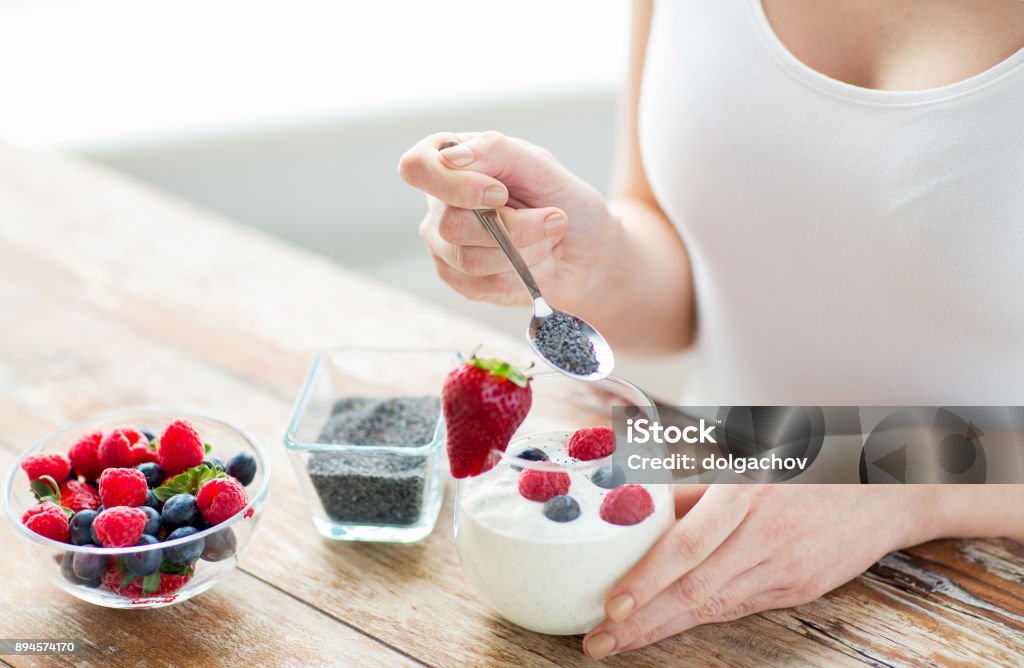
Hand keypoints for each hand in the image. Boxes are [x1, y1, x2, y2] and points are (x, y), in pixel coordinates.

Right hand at [397, 131, 619, 309]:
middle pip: (450, 224)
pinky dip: (520, 274)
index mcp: (450, 161)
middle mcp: (439, 203)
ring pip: (468, 259)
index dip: (456, 185)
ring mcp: (444, 245)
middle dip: (513, 228)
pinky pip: (481, 285)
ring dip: (523, 251)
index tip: (501, 193)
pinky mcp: (459, 280)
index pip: (417, 168)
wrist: (588, 251)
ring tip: (548, 240)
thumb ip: (496, 150)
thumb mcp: (540, 164)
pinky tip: (534, 262)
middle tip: (552, 220)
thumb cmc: (564, 200)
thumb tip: (452, 157)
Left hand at [583, 484, 936, 658]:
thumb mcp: (748, 462)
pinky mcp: (799, 589)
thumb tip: (637, 511)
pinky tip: (667, 629)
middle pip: (694, 589)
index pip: (687, 547)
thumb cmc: (806, 465)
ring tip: (620, 642)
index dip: (647, 581)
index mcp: (746, 494)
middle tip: (598, 641)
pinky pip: (738, 608)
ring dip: (662, 628)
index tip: (612, 606)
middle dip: (641, 621)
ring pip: (713, 607)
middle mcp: (765, 536)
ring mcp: (786, 568)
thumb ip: (693, 491)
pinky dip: (699, 619)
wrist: (883, 491)